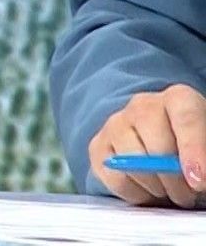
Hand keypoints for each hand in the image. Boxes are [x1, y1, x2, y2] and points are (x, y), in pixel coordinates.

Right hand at [91, 83, 205, 206]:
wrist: (159, 146)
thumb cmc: (189, 149)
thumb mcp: (204, 146)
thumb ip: (202, 157)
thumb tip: (197, 177)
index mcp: (178, 99)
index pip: (186, 118)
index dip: (193, 149)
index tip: (198, 180)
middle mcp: (143, 105)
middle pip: (157, 146)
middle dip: (174, 179)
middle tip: (188, 193)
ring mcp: (115, 124)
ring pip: (133, 163)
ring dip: (156, 187)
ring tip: (169, 189)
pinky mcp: (97, 146)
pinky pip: (114, 177)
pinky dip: (135, 192)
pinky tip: (147, 187)